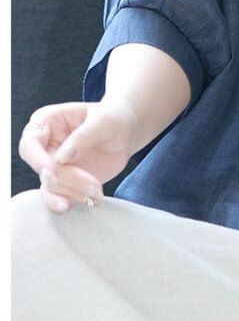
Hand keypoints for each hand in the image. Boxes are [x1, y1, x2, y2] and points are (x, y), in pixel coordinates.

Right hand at [18, 100, 136, 213]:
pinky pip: (59, 196)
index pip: (30, 144)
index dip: (38, 160)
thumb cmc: (113, 118)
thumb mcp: (103, 121)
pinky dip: (71, 201)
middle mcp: (45, 146)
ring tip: (96, 192)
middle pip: (42, 170)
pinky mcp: (65, 181)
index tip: (54, 169)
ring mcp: (54, 166)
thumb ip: (83, 136)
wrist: (126, 133)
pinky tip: (87, 202)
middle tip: (92, 185)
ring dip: (72, 193)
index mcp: (47, 122)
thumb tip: (62, 157)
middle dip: (65, 180)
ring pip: (50, 187)